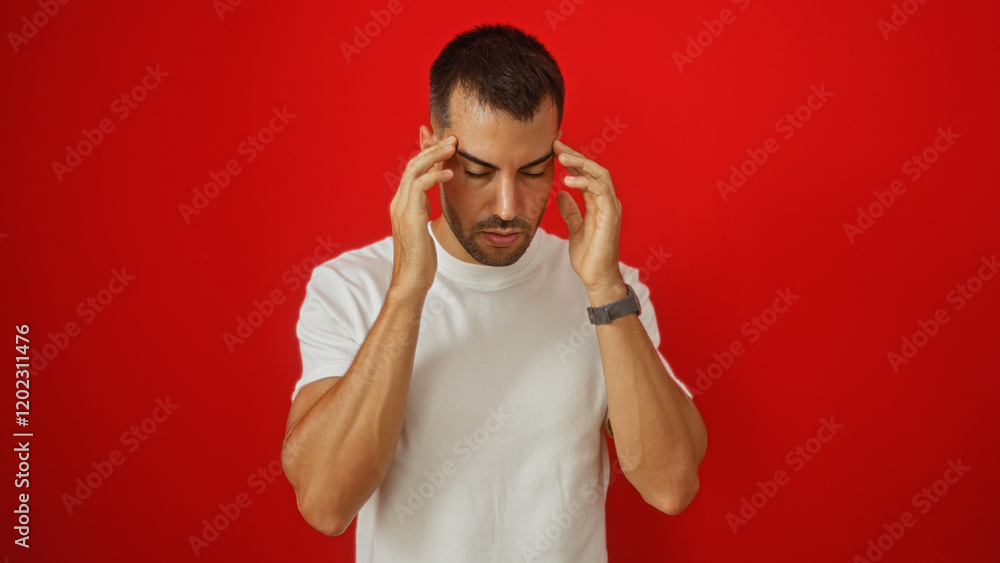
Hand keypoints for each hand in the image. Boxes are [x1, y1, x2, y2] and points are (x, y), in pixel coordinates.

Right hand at [388, 135, 455, 293]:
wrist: (411, 281)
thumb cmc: (421, 260)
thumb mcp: (423, 228)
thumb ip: (423, 211)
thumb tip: (431, 203)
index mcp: (402, 204)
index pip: (412, 170)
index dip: (426, 153)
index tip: (442, 142)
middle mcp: (398, 202)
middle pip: (412, 164)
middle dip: (431, 147)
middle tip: (452, 137)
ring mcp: (402, 208)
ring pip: (414, 170)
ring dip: (434, 155)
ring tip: (453, 146)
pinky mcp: (410, 216)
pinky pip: (419, 186)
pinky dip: (434, 175)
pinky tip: (450, 173)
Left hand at [554, 139, 624, 293]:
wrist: (596, 277)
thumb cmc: (588, 256)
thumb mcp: (575, 228)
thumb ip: (570, 211)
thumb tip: (560, 195)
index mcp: (599, 203)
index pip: (587, 174)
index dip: (572, 161)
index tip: (554, 150)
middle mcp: (607, 202)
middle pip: (594, 169)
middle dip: (575, 155)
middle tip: (556, 144)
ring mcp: (611, 208)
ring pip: (600, 175)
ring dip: (580, 164)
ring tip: (561, 157)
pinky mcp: (611, 216)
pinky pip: (600, 191)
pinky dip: (584, 182)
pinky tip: (568, 180)